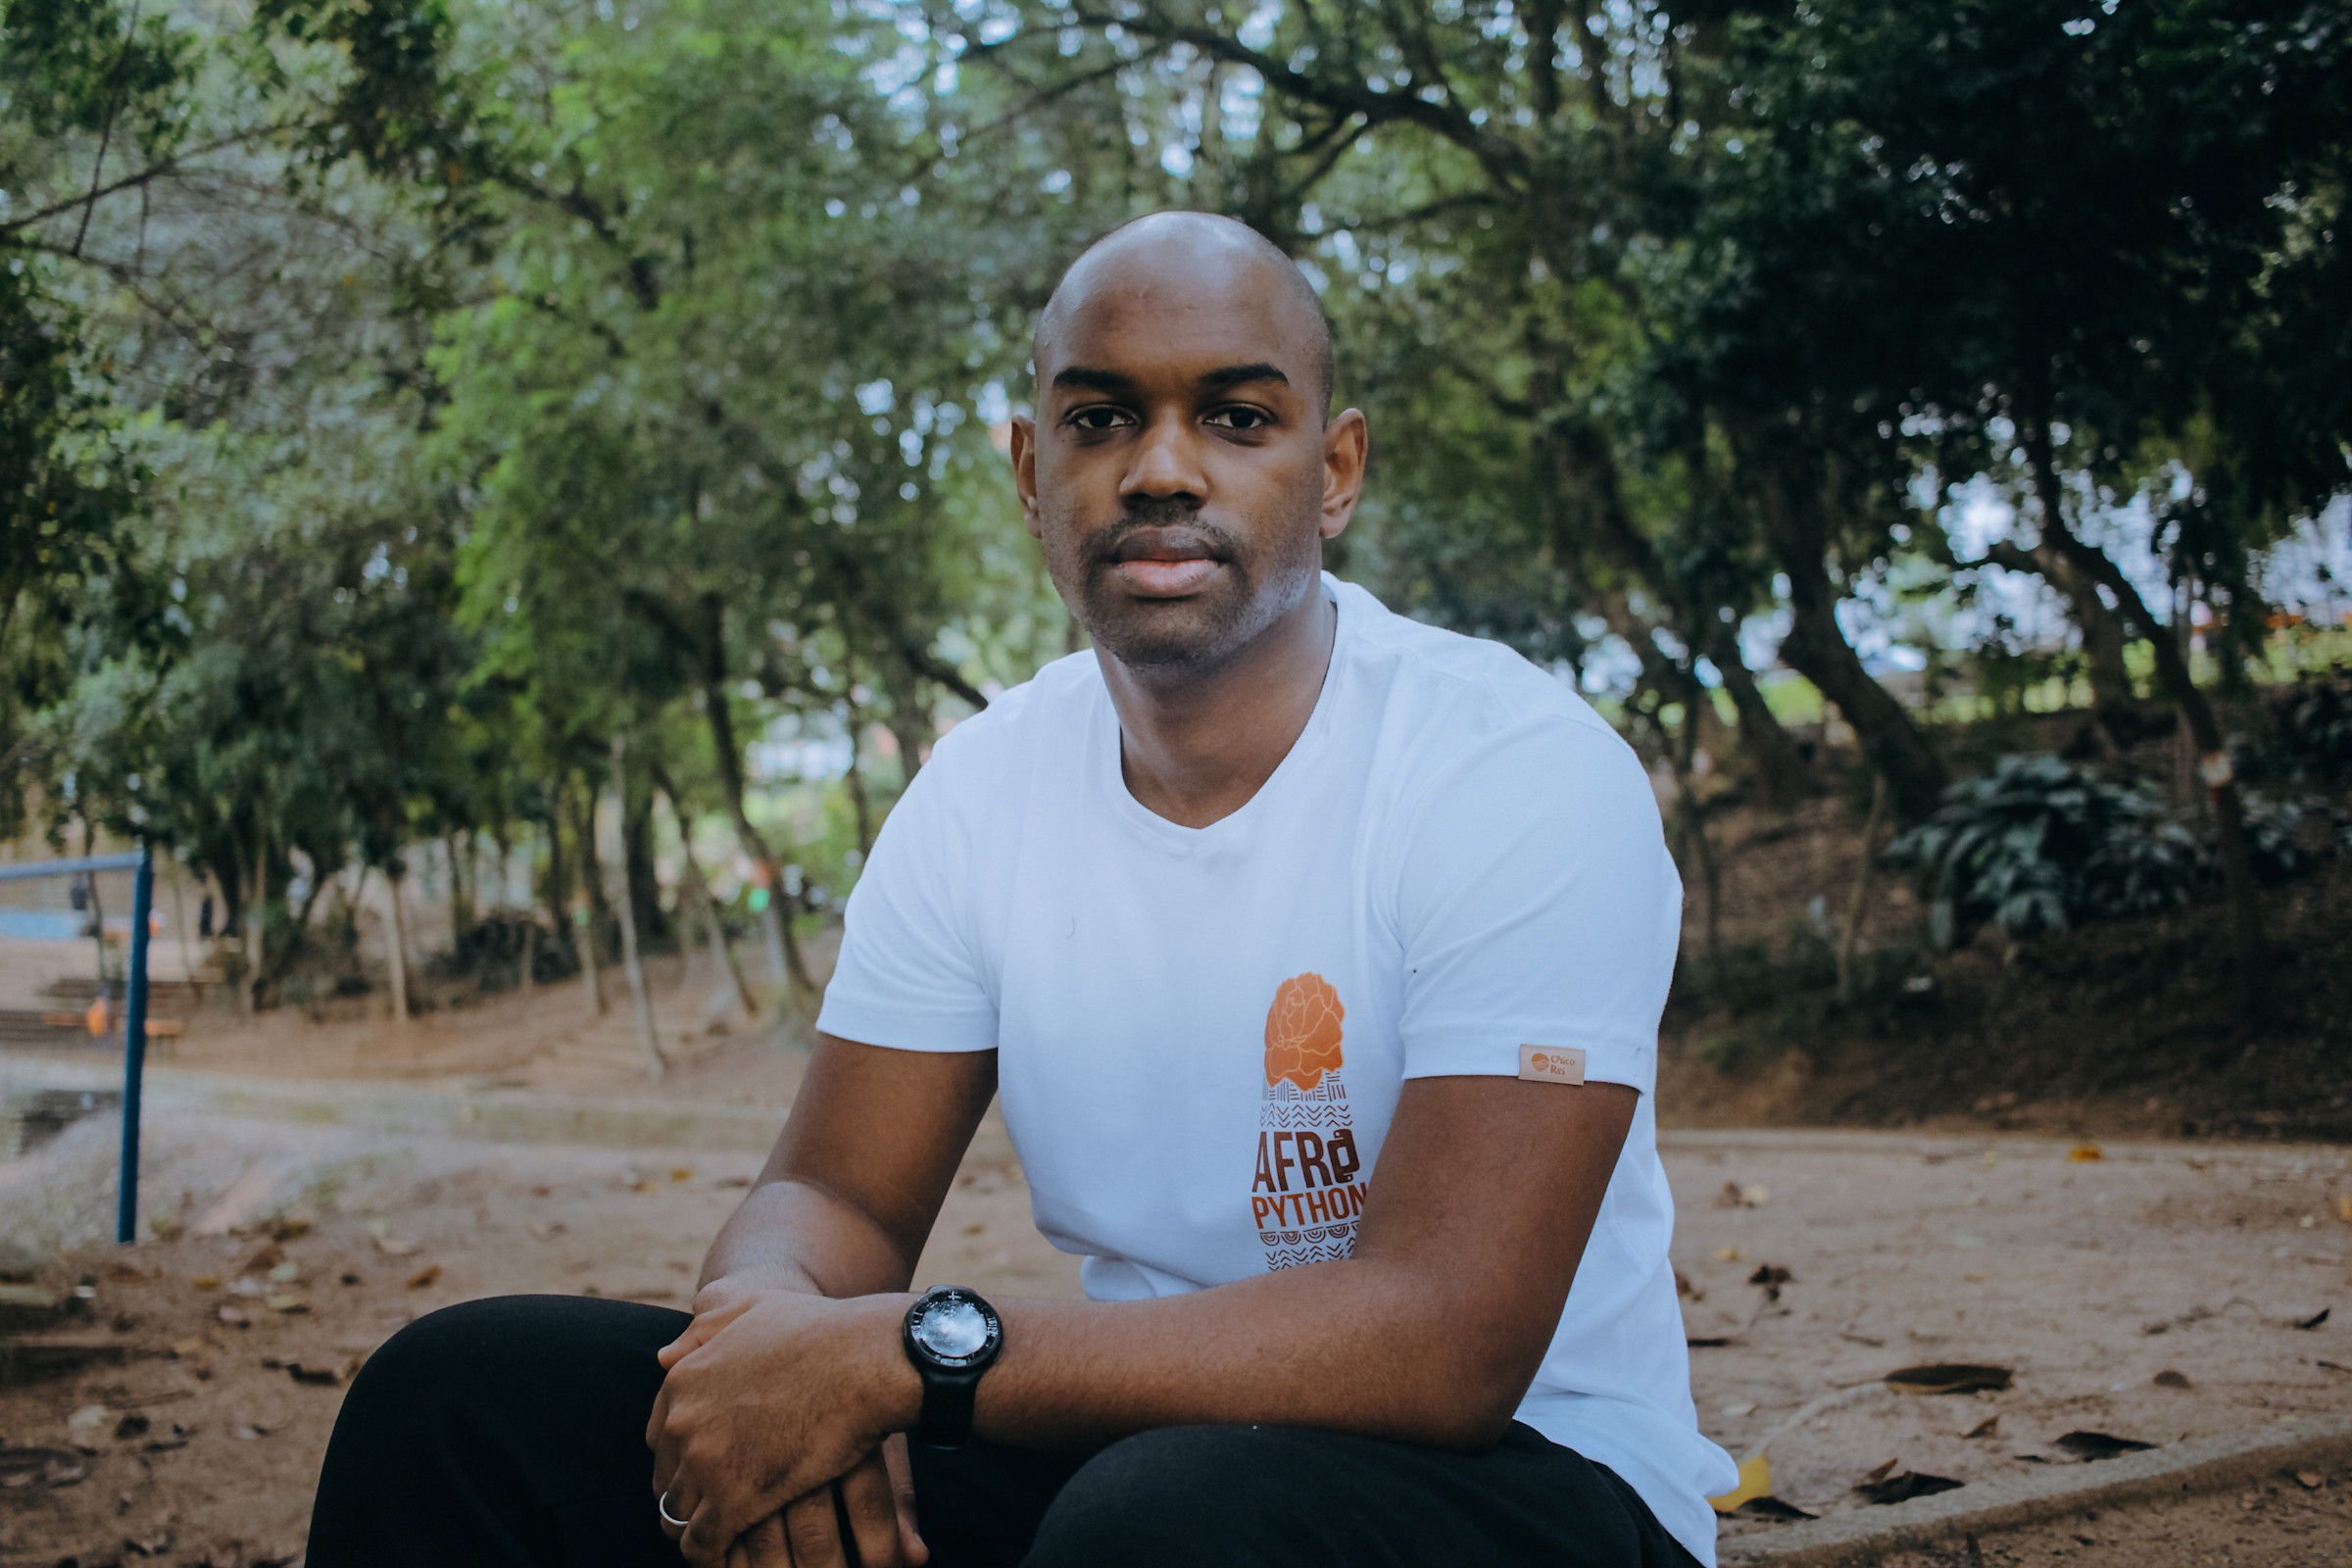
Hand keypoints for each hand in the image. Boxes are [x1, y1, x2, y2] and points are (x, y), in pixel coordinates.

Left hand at [647, 1284, 920, 1566]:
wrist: (863, 1359)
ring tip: (727, 1542)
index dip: (681, 1458)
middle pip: (666, 1481)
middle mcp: (682, 1423)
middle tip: (714, 1513)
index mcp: (682, 1381)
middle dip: (687, 1498)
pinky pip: (703, 1545)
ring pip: (679, 1517)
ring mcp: (705, 1463)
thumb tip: (663, 1355)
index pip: (658, 1438)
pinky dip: (714, 1556)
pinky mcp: (734, 1500)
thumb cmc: (820, 1329)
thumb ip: (705, 1326)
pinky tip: (734, 1556)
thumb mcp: (751, 1307)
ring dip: (700, 1530)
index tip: (703, 1471)